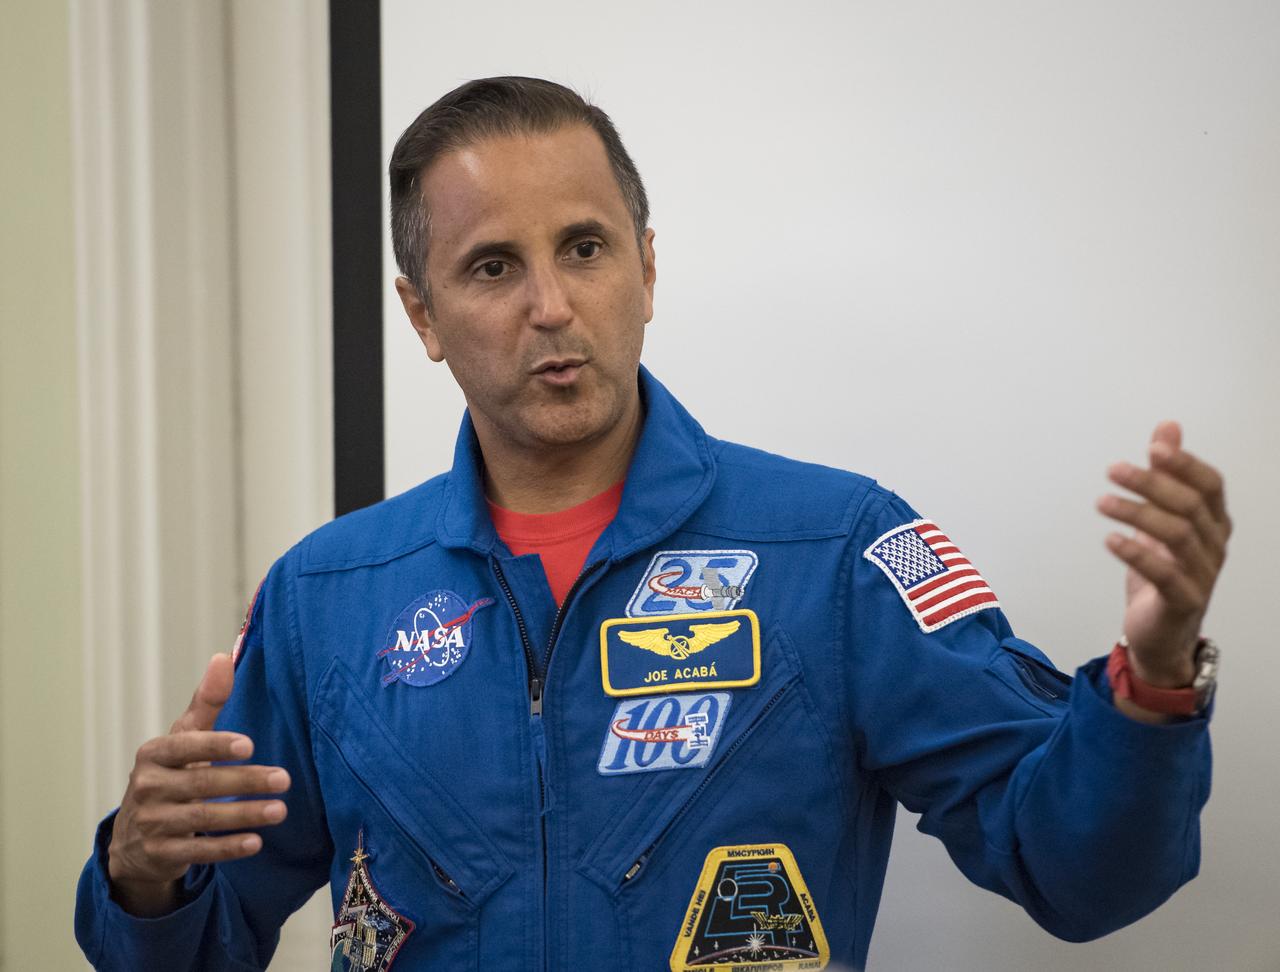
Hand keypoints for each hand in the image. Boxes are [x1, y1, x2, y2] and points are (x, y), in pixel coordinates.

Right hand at [107, 653, 290, 916]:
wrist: (133, 838)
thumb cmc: (170, 775)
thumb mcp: (183, 739)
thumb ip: (206, 703)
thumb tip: (224, 656)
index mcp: (154, 754)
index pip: (185, 747)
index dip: (215, 745)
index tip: (250, 744)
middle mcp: (147, 788)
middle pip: (201, 783)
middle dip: (245, 781)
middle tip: (285, 779)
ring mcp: (152, 823)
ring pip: (202, 819)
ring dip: (244, 815)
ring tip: (280, 809)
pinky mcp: (160, 854)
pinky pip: (197, 852)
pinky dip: (227, 848)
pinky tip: (256, 842)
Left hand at [1097, 421, 1230, 686]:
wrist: (1159, 632)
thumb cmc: (1161, 570)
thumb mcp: (1160, 517)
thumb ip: (1166, 474)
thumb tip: (1168, 426)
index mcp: (1212, 522)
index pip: (1209, 485)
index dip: (1185, 464)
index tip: (1153, 447)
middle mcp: (1214, 546)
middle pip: (1190, 505)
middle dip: (1151, 483)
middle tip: (1113, 469)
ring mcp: (1202, 575)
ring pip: (1178, 535)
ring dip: (1137, 513)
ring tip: (1102, 502)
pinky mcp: (1183, 601)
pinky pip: (1164, 574)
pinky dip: (1136, 554)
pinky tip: (1110, 540)